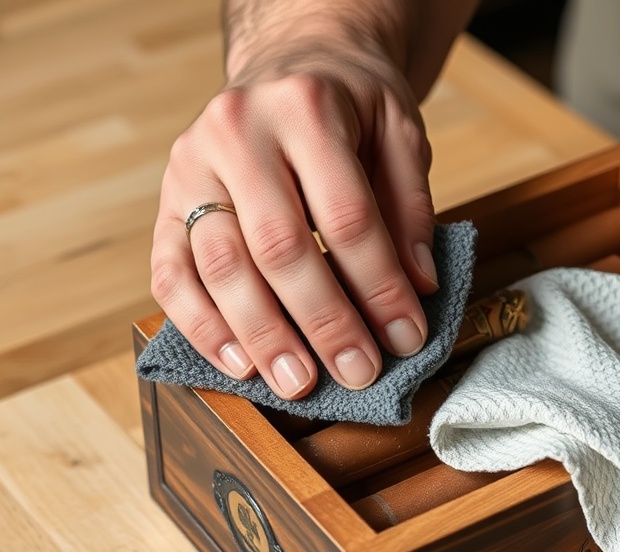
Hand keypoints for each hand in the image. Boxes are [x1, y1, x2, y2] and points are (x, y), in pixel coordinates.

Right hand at [150, 31, 438, 398]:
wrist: (288, 67)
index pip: (346, 216)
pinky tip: (239, 364)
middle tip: (358, 372)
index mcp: (303, 108)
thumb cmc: (350, 107)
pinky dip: (202, 325)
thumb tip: (417, 286)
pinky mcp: (167, 201)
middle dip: (324, 321)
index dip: (379, 286)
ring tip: (299, 382)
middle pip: (279, 247)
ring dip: (262, 335)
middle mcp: (236, 132)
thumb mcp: (399, 132)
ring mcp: (191, 167)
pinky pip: (172, 273)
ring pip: (221, 265)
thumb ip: (411, 207)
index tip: (407, 336)